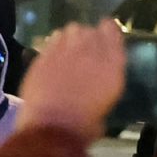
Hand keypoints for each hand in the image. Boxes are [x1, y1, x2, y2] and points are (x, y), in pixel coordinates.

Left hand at [16, 18, 126, 140]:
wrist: (54, 127)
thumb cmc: (86, 122)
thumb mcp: (108, 98)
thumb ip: (106, 74)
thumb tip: (98, 73)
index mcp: (112, 61)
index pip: (111, 29)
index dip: (106, 32)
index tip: (103, 37)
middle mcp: (90, 48)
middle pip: (89, 29)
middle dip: (86, 38)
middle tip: (82, 54)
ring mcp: (65, 49)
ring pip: (70, 30)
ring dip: (70, 39)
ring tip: (67, 54)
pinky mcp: (43, 55)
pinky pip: (51, 41)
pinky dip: (54, 46)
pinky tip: (52, 59)